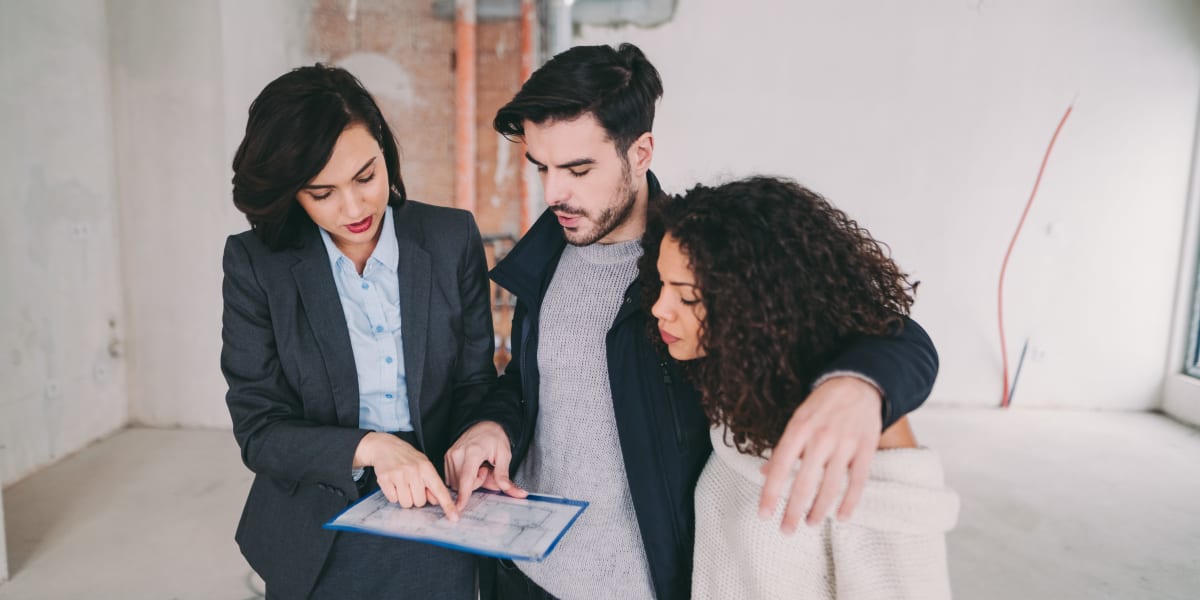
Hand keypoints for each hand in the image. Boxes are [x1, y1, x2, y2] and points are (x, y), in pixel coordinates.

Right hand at [355, 432, 459, 520]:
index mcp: (426, 468)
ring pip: (406, 503)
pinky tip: (393, 483)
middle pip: (420, 502)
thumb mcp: (423, 466)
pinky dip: (393, 495)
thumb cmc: (407, 458)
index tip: (454, 517)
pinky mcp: (385, 479)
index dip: (447, 505)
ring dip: (404, 498)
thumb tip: (436, 500)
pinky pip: (393, 499)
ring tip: (402, 484)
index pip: (439, 490)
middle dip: (416, 497)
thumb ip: (431, 483)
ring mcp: (399, 475)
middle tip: (411, 485)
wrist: (385, 447)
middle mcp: (413, 471)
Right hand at [444, 421, 527, 510]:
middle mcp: (458, 453)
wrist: (484, 424)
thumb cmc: (495, 438)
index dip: (463, 495)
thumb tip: (511, 491)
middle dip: (476, 483)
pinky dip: (462, 478)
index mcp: (473, 452)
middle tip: (485, 469)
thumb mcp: (505, 455)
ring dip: (468, 481)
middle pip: (463, 484)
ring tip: (478, 467)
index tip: (459, 508)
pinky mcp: (447, 457)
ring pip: (456, 483)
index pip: (466, 478)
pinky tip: (470, 467)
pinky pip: (452, 478)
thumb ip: (504, 475)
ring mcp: (450, 455)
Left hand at [758, 376, 881, 531]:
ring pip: (831, 486)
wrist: (858, 383)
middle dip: (793, 510)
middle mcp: (821, 437)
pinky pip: (858, 481)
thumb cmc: (822, 405)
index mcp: (799, 428)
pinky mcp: (866, 448)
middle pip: (805, 482)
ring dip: (819, 511)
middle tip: (786, 530)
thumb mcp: (797, 419)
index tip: (764, 515)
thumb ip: (783, 448)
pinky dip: (850, 502)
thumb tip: (764, 473)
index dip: (771, 493)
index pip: (780, 466)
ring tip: (810, 524)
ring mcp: (845, 443)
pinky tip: (842, 517)